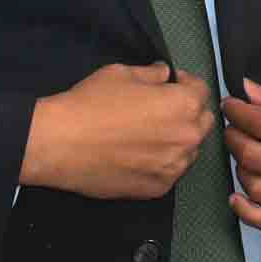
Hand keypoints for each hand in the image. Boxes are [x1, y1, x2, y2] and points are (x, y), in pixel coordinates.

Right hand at [20, 62, 214, 199]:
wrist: (58, 143)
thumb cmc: (90, 103)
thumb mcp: (122, 73)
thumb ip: (153, 73)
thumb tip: (165, 74)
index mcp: (184, 105)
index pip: (202, 91)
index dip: (186, 84)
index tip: (171, 85)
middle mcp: (187, 137)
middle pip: (201, 122)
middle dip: (188, 112)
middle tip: (162, 110)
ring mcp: (174, 166)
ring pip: (188, 150)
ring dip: (177, 140)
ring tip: (149, 135)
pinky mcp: (157, 189)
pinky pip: (170, 172)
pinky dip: (162, 163)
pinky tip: (139, 156)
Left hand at [221, 78, 260, 233]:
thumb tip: (246, 91)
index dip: (238, 112)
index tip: (230, 105)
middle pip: (254, 157)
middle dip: (235, 138)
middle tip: (234, 129)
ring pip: (257, 187)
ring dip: (241, 168)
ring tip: (246, 155)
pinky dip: (247, 211)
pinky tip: (239, 195)